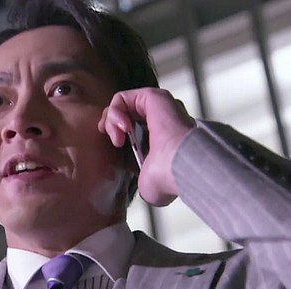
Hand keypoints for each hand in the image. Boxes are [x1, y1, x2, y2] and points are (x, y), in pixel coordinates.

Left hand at [97, 88, 195, 206]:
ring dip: (111, 121)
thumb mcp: (148, 184)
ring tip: (118, 138)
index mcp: (162, 138)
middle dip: (110, 126)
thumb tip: (145, 189)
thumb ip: (144, 180)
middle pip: (124, 114)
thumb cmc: (168, 177)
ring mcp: (158, 106)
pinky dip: (114, 112)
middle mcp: (162, 119)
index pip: (132, 129)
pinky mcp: (153, 97)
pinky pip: (121, 98)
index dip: (116, 135)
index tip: (117, 148)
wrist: (180, 165)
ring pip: (121, 105)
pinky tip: (122, 128)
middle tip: (116, 142)